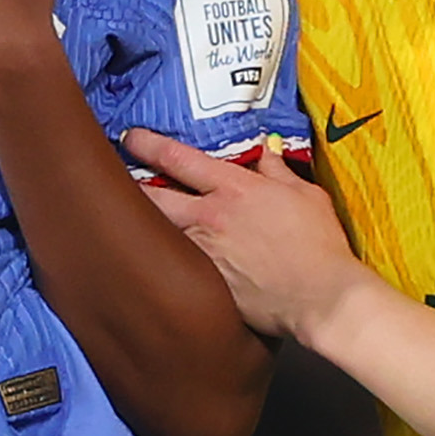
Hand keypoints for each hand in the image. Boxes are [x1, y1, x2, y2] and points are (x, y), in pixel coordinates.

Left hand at [127, 129, 368, 343]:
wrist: (320, 296)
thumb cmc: (319, 245)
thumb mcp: (306, 196)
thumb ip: (280, 172)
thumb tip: (268, 154)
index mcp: (234, 188)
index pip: (179, 159)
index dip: (149, 145)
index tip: (132, 139)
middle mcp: (210, 217)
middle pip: (152, 197)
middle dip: (128, 187)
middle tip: (114, 182)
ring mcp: (203, 252)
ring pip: (157, 233)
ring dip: (143, 226)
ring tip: (128, 222)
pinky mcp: (205, 284)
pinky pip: (174, 266)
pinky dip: (163, 260)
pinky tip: (154, 262)